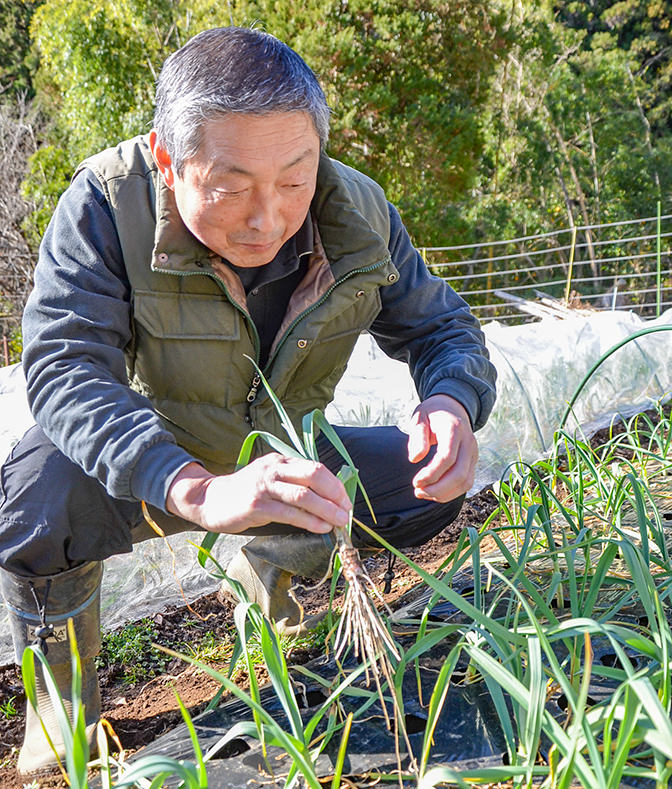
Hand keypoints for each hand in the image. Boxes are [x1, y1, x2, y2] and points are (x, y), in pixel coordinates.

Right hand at [165, 455, 350, 534]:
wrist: (209, 500)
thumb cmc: (245, 493)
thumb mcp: (270, 480)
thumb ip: (292, 484)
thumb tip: (326, 500)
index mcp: (280, 461)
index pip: (315, 467)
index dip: (335, 485)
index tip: (346, 501)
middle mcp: (273, 469)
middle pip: (313, 475)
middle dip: (335, 495)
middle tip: (346, 512)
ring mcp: (264, 486)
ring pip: (303, 495)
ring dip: (327, 510)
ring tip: (340, 522)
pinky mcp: (256, 505)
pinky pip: (289, 513)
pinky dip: (309, 521)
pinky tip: (321, 528)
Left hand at [407, 394, 477, 501]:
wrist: (452, 407)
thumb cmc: (432, 413)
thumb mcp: (420, 417)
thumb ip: (417, 436)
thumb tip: (415, 459)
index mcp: (454, 429)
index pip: (447, 457)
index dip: (431, 473)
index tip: (416, 482)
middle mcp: (468, 442)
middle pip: (459, 474)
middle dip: (438, 489)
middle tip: (418, 491)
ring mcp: (473, 453)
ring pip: (466, 482)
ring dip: (445, 493)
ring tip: (424, 493)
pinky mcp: (473, 462)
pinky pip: (467, 482)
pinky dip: (452, 492)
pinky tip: (434, 492)